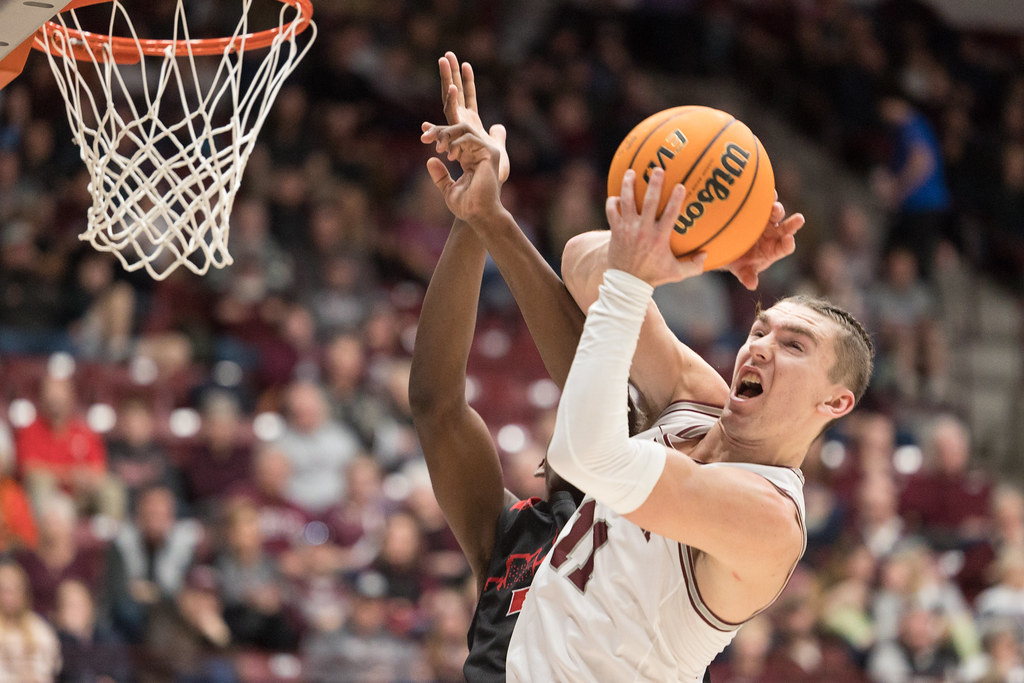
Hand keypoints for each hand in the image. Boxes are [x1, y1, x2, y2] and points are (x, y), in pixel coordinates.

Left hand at [423, 124, 506, 223]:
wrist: (479, 214)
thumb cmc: (466, 206)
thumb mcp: (448, 189)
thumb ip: (441, 176)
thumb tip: (430, 160)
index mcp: (470, 160)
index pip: (454, 140)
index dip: (439, 134)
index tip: (423, 134)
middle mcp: (479, 153)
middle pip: (458, 130)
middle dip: (440, 131)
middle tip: (425, 137)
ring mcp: (485, 152)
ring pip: (464, 130)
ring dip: (447, 134)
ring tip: (438, 148)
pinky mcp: (490, 153)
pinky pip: (470, 138)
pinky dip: (457, 143)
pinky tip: (450, 156)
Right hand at [426, 51, 508, 181]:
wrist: (482, 196)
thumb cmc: (489, 178)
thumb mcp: (497, 150)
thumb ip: (497, 136)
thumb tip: (498, 126)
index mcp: (470, 127)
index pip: (467, 99)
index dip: (467, 82)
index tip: (465, 63)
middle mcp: (461, 127)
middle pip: (453, 95)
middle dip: (449, 74)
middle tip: (446, 54)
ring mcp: (457, 132)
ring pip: (448, 102)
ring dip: (447, 80)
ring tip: (445, 61)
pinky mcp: (456, 140)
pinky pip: (451, 118)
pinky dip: (452, 102)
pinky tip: (453, 87)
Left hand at [605, 168, 705, 286]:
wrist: (627, 284)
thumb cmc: (653, 277)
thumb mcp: (676, 273)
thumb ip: (693, 266)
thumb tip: (708, 256)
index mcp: (660, 238)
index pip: (670, 214)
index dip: (676, 199)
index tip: (680, 185)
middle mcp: (643, 230)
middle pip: (649, 202)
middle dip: (654, 184)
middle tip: (657, 169)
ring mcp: (628, 229)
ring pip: (627, 202)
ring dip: (628, 185)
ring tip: (631, 172)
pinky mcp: (615, 231)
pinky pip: (611, 211)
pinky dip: (613, 202)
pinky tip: (617, 196)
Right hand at [727, 192, 803, 289]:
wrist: (728, 246)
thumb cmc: (738, 261)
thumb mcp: (741, 270)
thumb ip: (747, 276)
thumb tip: (752, 285)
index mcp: (774, 250)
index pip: (786, 247)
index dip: (789, 244)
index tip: (789, 240)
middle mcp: (774, 234)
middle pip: (787, 228)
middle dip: (792, 224)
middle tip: (798, 219)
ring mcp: (767, 221)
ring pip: (775, 213)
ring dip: (776, 209)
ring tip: (774, 205)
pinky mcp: (758, 209)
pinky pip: (763, 201)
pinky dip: (765, 196)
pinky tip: (763, 190)